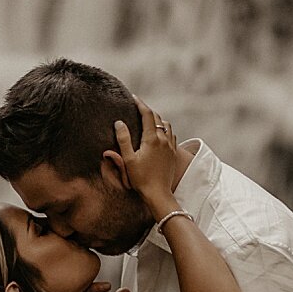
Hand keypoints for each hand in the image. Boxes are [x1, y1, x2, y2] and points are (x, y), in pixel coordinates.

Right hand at [113, 95, 177, 215]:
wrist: (158, 194)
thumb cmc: (141, 178)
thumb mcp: (128, 159)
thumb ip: (123, 140)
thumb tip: (119, 123)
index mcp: (152, 139)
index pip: (147, 115)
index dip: (140, 104)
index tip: (133, 97)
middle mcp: (164, 140)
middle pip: (157, 118)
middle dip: (147, 110)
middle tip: (138, 107)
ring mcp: (171, 146)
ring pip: (166, 125)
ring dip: (157, 119)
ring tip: (148, 119)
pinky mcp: (173, 153)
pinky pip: (171, 135)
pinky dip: (165, 129)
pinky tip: (160, 133)